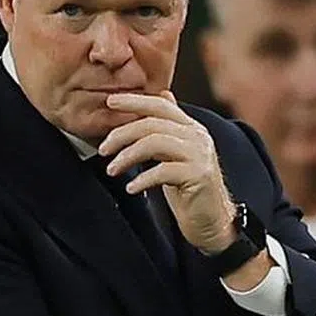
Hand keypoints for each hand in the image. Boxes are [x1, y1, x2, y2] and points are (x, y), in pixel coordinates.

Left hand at [99, 92, 236, 252]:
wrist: (211, 220)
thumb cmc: (188, 187)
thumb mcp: (175, 152)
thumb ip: (167, 127)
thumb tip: (161, 95)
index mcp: (190, 128)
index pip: (160, 105)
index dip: (134, 101)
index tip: (110, 101)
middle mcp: (197, 136)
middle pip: (152, 124)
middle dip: (122, 134)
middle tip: (103, 149)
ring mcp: (199, 155)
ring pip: (155, 143)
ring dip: (127, 156)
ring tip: (112, 170)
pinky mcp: (198, 175)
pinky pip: (163, 171)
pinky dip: (142, 179)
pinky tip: (131, 188)